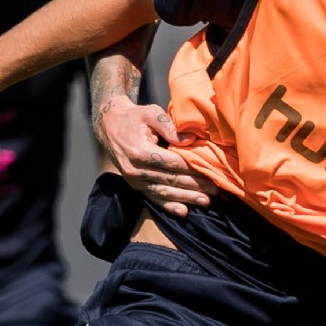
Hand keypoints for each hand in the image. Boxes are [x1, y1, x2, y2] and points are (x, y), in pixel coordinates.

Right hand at [96, 98, 206, 215]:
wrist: (109, 126)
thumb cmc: (134, 117)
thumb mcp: (150, 113)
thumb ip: (169, 126)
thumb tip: (190, 140)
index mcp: (140, 151)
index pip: (171, 162)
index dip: (192, 169)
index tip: (212, 172)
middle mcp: (135, 169)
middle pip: (170, 179)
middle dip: (195, 186)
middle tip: (216, 190)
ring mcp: (134, 180)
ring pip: (164, 192)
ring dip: (186, 198)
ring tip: (206, 201)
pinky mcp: (134, 185)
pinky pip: (153, 198)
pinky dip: (169, 206)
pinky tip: (184, 212)